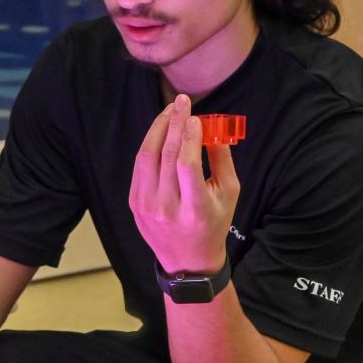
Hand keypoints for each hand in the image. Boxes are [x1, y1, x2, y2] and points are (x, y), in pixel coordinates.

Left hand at [129, 94, 238, 274]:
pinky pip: (139, 167)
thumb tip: (211, 127)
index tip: (195, 116)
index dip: (189, 138)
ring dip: (158, 130)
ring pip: (147, 158)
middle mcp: (167, 208)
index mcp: (195, 209)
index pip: (186, 166)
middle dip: (173, 124)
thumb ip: (222, 160)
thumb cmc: (213, 223)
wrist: (187, 260)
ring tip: (170, 111)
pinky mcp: (134, 204)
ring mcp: (146, 207)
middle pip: (166, 157)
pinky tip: (159, 131)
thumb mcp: (229, 195)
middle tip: (181, 102)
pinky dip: (149, 145)